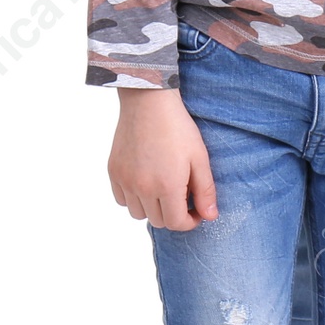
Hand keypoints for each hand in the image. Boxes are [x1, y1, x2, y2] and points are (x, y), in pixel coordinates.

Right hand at [108, 87, 217, 231]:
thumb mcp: (199, 156)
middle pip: (158, 221)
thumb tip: (210, 217)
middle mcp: (142, 189)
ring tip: (163, 187)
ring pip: (138, 213)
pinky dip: (133, 198)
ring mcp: (125, 181)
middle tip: (182, 195)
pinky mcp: (114, 172)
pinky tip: (145, 180)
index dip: (190, 222)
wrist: (149, 101)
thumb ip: (205, 189)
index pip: (176, 223)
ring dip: (152, 208)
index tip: (196, 211)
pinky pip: (122, 199)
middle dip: (173, 214)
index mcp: (167, 186)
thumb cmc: (177, 126)